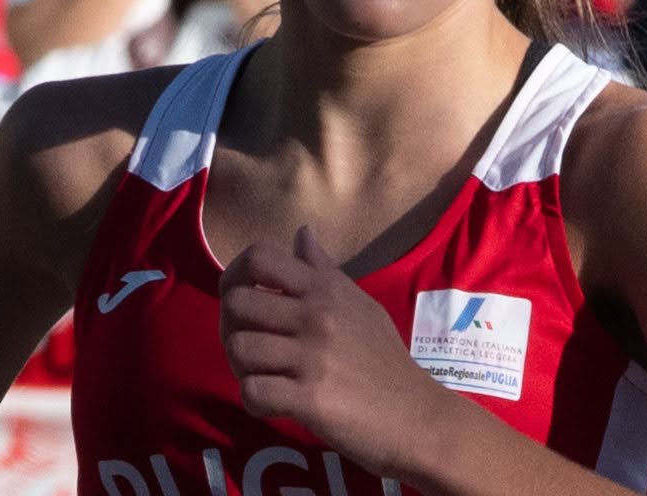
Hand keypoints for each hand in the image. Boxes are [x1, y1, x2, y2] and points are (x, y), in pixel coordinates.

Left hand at [219, 227, 438, 476]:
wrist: (414, 414)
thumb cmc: (385, 359)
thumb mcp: (360, 304)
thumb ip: (324, 272)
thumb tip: (301, 233)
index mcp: (326, 289)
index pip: (260, 257)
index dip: (236, 275)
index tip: (243, 299)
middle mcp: (317, 314)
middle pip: (236, 302)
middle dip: (232, 328)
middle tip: (252, 347)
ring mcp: (312, 356)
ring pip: (239, 348)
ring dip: (242, 368)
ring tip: (264, 376)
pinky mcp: (309, 398)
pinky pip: (253, 392)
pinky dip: (256, 401)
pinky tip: (275, 402)